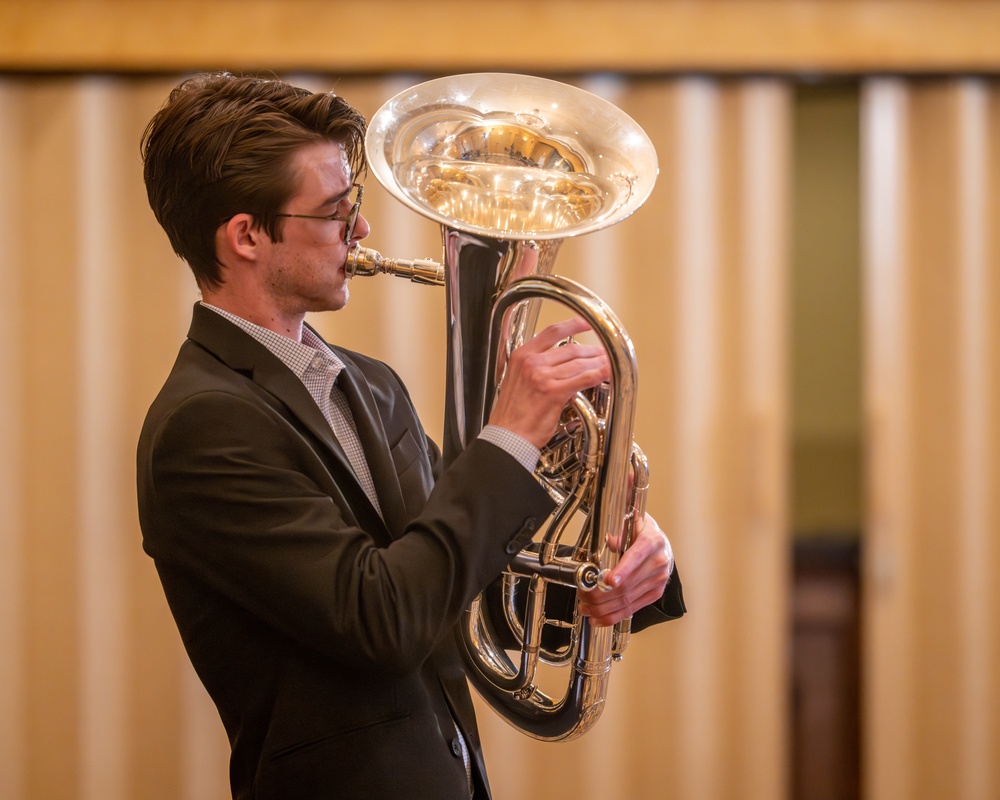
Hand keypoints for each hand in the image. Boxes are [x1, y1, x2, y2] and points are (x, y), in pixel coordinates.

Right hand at [487, 318, 610, 448]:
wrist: (507, 436)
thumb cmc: (512, 416)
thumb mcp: (517, 381)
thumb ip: (536, 369)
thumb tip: (559, 365)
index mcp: (521, 356)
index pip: (551, 331)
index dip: (573, 324)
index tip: (587, 323)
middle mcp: (531, 362)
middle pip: (570, 348)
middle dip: (592, 350)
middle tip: (604, 354)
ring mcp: (542, 376)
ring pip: (579, 363)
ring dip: (598, 363)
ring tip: (609, 364)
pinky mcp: (554, 391)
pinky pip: (583, 378)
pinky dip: (598, 374)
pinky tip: (607, 374)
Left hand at [576, 513, 673, 626]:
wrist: (661, 545)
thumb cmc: (644, 533)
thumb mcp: (632, 523)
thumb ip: (619, 533)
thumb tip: (609, 540)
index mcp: (651, 542)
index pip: (635, 558)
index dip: (622, 571)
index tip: (608, 581)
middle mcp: (657, 562)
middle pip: (627, 584)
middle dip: (601, 594)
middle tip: (583, 595)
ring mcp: (658, 580)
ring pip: (627, 600)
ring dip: (603, 608)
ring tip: (586, 608)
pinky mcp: (655, 593)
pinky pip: (633, 608)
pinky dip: (614, 615)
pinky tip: (599, 617)